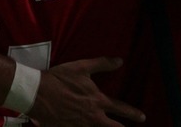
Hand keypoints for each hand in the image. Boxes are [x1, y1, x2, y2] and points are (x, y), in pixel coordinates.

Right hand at [28, 57, 144, 125]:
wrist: (38, 93)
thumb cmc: (60, 78)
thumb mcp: (82, 67)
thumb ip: (102, 64)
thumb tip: (120, 61)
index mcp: (97, 101)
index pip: (120, 108)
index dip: (132, 113)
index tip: (142, 117)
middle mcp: (92, 117)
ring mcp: (80, 125)